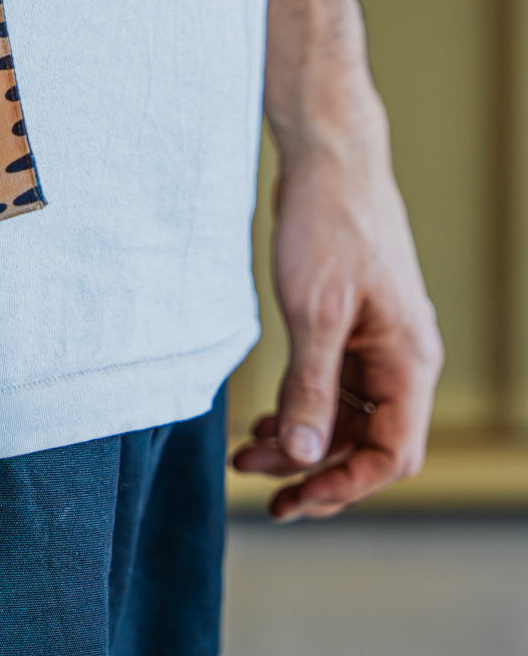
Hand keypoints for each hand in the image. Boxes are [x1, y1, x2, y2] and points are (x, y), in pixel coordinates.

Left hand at [231, 89, 442, 520]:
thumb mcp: (314, 313)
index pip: (393, 454)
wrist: (328, 157)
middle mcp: (401, 359)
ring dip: (300, 439)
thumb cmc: (330, 224)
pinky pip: (332, 386)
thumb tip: (307, 457)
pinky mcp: (352, 327)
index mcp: (408, 361)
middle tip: (256, 482)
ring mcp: (377, 344)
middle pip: (367, 443)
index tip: (294, 499)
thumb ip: (311, 388)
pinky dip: (300, 407)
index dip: (346, 485)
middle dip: (313, 467)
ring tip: (247, 452)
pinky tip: (263, 418)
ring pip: (346, 417)